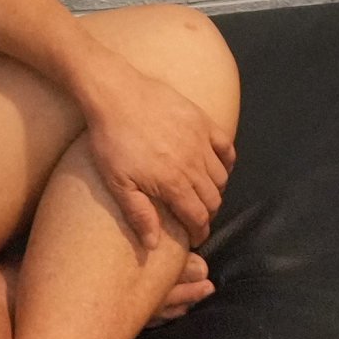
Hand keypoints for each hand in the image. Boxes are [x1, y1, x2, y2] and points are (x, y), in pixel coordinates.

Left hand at [73, 53, 234, 253]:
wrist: (115, 94)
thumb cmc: (111, 140)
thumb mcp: (118, 182)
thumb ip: (139, 214)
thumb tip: (154, 245)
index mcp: (173, 182)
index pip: (198, 216)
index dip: (200, 231)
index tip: (196, 238)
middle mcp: (193, 163)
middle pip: (213, 198)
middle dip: (208, 214)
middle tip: (197, 218)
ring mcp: (200, 140)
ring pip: (221, 176)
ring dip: (216, 190)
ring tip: (203, 195)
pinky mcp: (202, 120)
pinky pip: (226, 146)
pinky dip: (227, 161)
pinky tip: (219, 167)